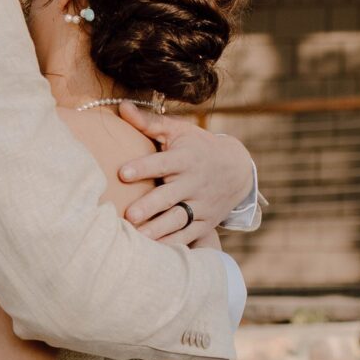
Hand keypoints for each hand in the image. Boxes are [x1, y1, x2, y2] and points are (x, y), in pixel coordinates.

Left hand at [116, 106, 257, 238]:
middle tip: (130, 216)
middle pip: (170, 196)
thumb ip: (149, 123)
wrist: (237, 170)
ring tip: (138, 239)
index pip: (163, 163)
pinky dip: (172, 245)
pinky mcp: (205, 223)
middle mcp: (194, 182)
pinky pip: (188, 237)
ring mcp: (201, 205)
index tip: (122, 173)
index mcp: (185, 158)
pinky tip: (152, 252)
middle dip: (150, 206)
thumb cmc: (197, 147)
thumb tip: (121, 106)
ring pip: (178, 220)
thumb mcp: (179, 131)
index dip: (143, 167)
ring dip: (158, 230)